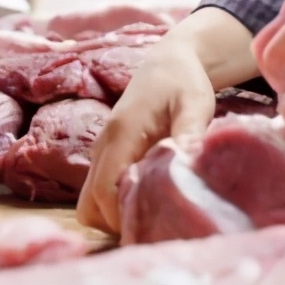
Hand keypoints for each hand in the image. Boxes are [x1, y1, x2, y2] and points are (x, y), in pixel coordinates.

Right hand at [76, 38, 215, 234]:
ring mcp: (103, 150)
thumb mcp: (195, 103)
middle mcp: (104, 145)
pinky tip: (149, 195)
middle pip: (89, 203)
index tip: (151, 224)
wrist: (169, 61)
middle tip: (152, 222)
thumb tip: (186, 166)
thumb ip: (189, 132)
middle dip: (114, 222)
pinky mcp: (109, 153)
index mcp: (121, 133)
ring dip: (114, 212)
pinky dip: (117, 200)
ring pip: (91, 199)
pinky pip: (101, 188)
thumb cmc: (183, 81)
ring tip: (153, 209)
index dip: (121, 216)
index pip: (104, 190)